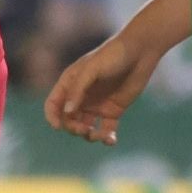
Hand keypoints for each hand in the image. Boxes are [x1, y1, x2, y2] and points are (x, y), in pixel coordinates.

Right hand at [44, 34, 158, 144]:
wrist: (139, 52)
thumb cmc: (112, 56)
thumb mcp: (92, 70)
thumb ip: (78, 90)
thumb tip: (67, 112)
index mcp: (70, 84)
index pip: (54, 104)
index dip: (52, 116)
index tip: (57, 126)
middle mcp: (80, 96)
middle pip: (68, 119)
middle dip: (73, 128)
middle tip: (84, 130)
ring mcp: (96, 105)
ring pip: (85, 127)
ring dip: (89, 136)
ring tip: (100, 136)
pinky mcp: (113, 110)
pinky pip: (105, 129)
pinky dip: (106, 138)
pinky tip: (111, 140)